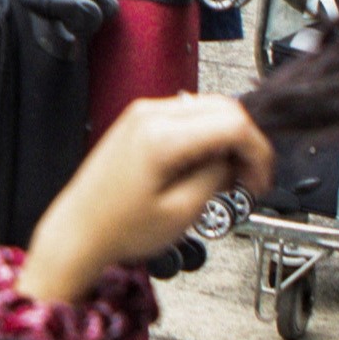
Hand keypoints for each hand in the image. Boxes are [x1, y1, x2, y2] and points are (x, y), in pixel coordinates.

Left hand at [24, 94, 273, 292]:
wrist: (77, 232)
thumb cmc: (118, 229)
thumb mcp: (182, 212)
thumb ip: (216, 176)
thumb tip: (235, 159)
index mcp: (162, 137)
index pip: (234, 123)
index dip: (258, 151)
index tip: (261, 178)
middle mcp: (150, 114)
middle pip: (225, 107)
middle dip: (246, 142)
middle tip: (249, 179)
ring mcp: (142, 112)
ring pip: (208, 107)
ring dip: (227, 137)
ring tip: (226, 177)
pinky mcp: (138, 120)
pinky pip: (187, 114)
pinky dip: (206, 134)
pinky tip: (205, 165)